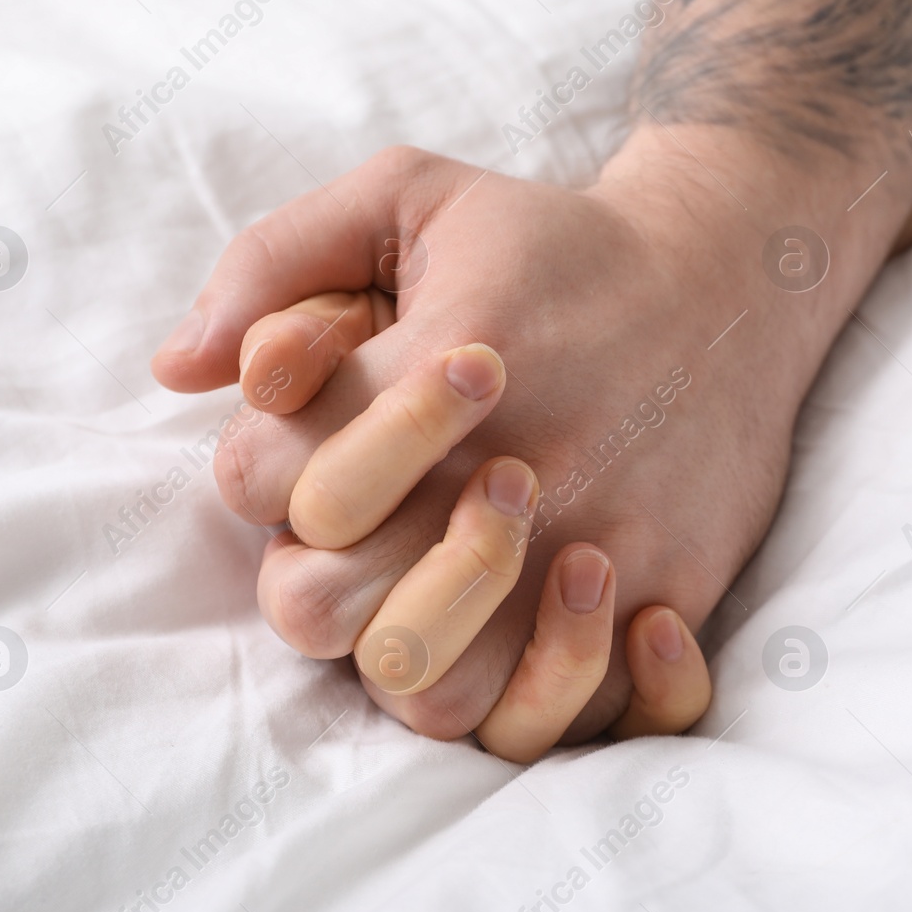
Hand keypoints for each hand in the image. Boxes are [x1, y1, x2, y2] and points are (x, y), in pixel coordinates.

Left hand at [153, 133, 831, 739]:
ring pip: (428, 689)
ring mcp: (596, 543)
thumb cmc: (551, 248)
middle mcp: (513, 466)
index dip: (260, 470)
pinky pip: (563, 716)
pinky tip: (523, 630)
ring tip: (428, 588)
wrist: (735, 284)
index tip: (313, 443)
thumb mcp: (409, 195)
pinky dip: (525, 697)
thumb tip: (176, 367)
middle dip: (309, 571)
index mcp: (436, 364)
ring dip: (401, 646)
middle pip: (317, 606)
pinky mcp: (667, 592)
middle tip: (359, 531)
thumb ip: (273, 261)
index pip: (260, 479)